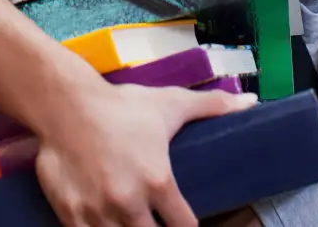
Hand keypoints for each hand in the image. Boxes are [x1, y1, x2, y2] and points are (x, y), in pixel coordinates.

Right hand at [36, 81, 258, 226]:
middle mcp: (129, 203)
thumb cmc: (122, 105)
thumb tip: (252, 102)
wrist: (65, 104)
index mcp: (158, 182)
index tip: (186, 223)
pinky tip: (108, 224)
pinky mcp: (70, 214)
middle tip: (158, 220)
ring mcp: (97, 212)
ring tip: (135, 222)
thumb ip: (213, 106)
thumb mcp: (171, 103)